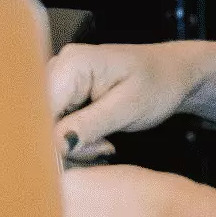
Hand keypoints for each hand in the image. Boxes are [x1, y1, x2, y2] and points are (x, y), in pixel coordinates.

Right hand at [47, 40, 215, 157]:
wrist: (174, 74)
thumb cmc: (158, 85)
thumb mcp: (128, 109)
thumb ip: (89, 126)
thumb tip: (56, 145)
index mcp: (72, 63)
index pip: (42, 107)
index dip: (53, 137)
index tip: (83, 154)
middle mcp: (58, 65)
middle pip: (42, 116)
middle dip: (67, 142)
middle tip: (103, 148)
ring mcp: (60, 77)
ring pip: (49, 123)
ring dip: (74, 142)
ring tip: (105, 143)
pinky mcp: (65, 91)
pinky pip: (58, 122)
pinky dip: (77, 137)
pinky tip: (98, 138)